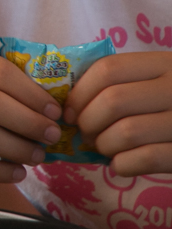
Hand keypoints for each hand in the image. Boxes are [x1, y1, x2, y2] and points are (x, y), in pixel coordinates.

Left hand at [67, 51, 171, 175]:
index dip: (79, 93)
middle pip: (114, 101)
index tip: (69, 112)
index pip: (108, 69)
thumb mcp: (153, 81)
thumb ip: (119, 83)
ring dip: (104, 145)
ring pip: (127, 132)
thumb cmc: (169, 104)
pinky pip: (145, 159)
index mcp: (164, 63)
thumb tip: (67, 104)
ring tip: (105, 148)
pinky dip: (123, 165)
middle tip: (86, 134)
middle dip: (88, 122)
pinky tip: (122, 163)